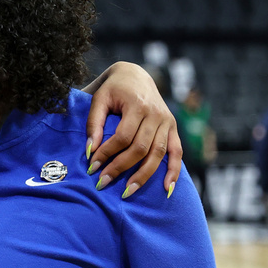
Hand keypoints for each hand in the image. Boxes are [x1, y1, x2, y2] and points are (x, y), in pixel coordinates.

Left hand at [84, 62, 182, 196]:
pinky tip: (166, 189)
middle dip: (121, 168)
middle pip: (140, 148)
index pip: (122, 136)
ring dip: (143, 175)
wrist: (136, 75)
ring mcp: (167, 122)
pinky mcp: (173, 128)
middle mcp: (156, 114)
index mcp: (137, 105)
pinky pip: (177, 152)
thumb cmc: (114, 89)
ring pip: (158, 154)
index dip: (107, 154)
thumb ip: (93, 123)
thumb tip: (90, 150)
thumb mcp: (99, 99)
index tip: (92, 168)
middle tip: (103, 183)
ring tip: (127, 192)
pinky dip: (174, 171)